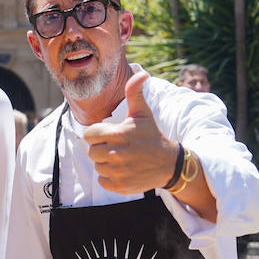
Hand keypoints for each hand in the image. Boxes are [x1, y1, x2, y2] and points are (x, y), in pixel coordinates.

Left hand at [82, 72, 179, 193]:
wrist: (169, 164)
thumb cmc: (151, 135)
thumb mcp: (143, 113)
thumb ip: (134, 92)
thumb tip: (141, 72)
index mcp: (117, 134)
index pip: (89, 134)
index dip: (98, 134)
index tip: (110, 135)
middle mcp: (116, 153)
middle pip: (91, 152)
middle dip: (101, 149)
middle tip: (117, 148)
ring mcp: (118, 171)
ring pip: (97, 166)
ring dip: (106, 163)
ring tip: (122, 159)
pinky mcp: (120, 186)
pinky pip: (103, 181)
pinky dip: (110, 178)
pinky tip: (123, 171)